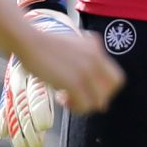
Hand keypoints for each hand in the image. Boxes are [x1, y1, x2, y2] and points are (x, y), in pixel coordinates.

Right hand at [0, 10, 123, 146]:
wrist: (28, 40)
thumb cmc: (45, 43)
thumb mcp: (74, 43)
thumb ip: (86, 55)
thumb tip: (90, 74)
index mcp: (97, 49)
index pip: (117, 77)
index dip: (107, 89)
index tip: (91, 91)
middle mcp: (96, 60)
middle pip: (112, 90)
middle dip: (98, 98)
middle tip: (81, 98)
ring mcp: (86, 71)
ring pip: (98, 101)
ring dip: (83, 104)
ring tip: (67, 98)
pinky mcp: (74, 81)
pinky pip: (84, 104)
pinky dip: (74, 107)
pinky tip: (60, 97)